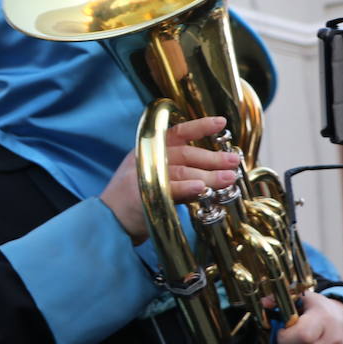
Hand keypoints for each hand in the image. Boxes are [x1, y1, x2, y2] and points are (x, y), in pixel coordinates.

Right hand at [99, 116, 240, 242]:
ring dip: (208, 175)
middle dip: (213, 158)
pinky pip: (168, 190)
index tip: (221, 122)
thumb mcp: (156, 177)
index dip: (199, 126)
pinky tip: (203, 190)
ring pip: (182, 172)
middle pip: (185, 154)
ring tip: (228, 178)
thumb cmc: (134, 200)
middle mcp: (145, 159)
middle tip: (234, 162)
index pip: (177, 133)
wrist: (108, 220)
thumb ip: (180, 171)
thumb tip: (217, 169)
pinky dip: (187, 189)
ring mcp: (142, 176)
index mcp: (148, 150)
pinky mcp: (141, 195)